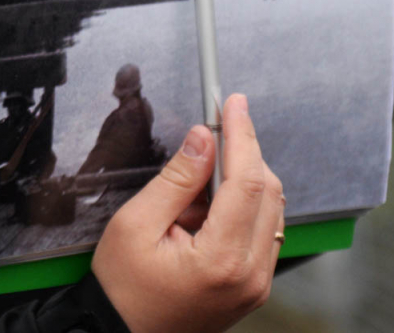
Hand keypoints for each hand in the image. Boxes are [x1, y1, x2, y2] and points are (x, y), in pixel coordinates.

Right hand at [92, 94, 285, 332]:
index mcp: (221, 260)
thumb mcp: (135, 225)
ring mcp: (257, 282)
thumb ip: (177, 179)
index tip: (236, 104)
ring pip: (271, 208)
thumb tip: (204, 137)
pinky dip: (243, 206)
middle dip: (244, 153)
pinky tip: (209, 209)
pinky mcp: (255, 283)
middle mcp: (250, 274)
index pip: (247, 181)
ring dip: (243, 181)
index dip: (243, 135)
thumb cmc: (122, 289)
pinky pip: (264, 229)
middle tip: (216, 131)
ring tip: (198, 189)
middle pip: (268, 191)